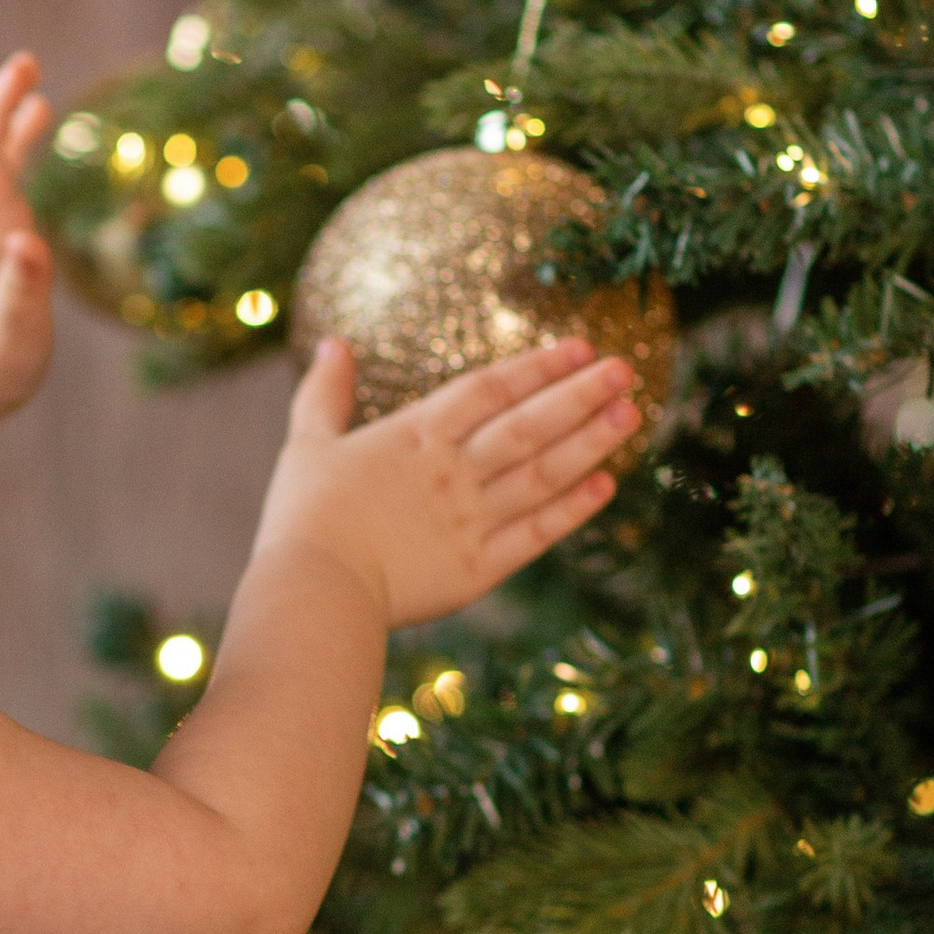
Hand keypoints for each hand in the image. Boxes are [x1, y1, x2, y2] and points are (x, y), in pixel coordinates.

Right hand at [255, 333, 639, 628]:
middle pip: (528, 425)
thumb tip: (333, 344)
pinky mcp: (478, 568)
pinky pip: (535, 534)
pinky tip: (605, 487)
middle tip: (624, 369)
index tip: (579, 347)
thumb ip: (324, 394)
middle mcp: (453, 471)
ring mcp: (471, 519)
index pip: (489, 389)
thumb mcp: (306, 444)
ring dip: (589, 443)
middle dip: (579, 395)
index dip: (536, 366)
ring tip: (630, 415)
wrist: (314, 588)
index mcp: (415, 436)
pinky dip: (572, 511)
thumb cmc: (302, 518)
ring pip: (542, 474)